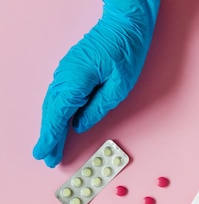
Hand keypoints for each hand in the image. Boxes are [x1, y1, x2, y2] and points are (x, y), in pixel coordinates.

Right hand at [33, 0, 159, 166]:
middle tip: (47, 157)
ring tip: (50, 146)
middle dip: (48, 136)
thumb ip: (98, 108)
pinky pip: (59, 95)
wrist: (124, 24)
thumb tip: (79, 125)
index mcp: (76, 80)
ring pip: (53, 103)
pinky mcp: (71, 69)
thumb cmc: (126, 52)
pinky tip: (57, 124)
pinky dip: (56, 112)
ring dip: (51, 125)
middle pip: (52, 111)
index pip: (59, 115)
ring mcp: (66, 71)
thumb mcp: (120, 87)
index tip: (45, 153)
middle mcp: (65, 75)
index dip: (51, 136)